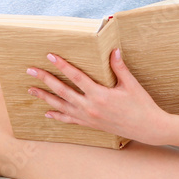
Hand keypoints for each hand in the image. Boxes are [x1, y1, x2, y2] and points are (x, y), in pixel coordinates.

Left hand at [26, 49, 169, 144]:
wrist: (148, 128)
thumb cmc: (141, 105)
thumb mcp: (131, 85)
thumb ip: (119, 67)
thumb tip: (113, 50)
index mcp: (99, 95)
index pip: (76, 76)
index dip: (62, 65)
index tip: (50, 56)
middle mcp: (90, 107)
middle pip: (62, 90)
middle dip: (45, 79)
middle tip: (31, 71)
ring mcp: (88, 117)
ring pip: (61, 106)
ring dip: (45, 97)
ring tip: (31, 90)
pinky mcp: (90, 125)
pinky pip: (70, 120)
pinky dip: (57, 116)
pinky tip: (47, 113)